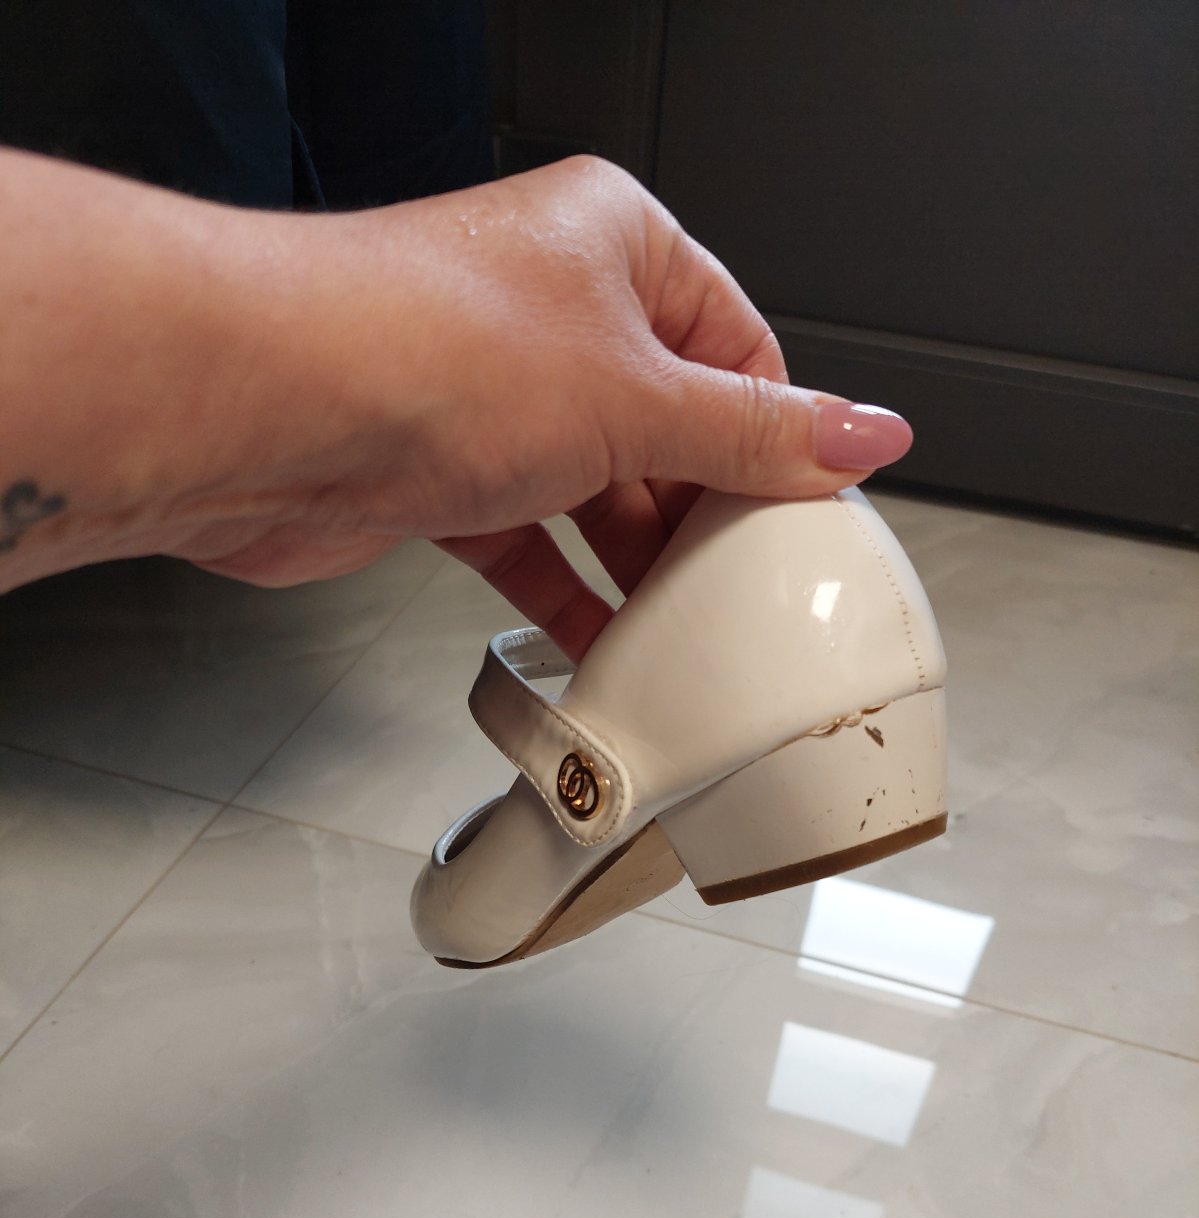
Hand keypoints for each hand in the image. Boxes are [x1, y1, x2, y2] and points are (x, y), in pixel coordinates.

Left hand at [168, 157, 911, 657]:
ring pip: (597, 487)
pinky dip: (566, 589)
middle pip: (668, 426)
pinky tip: (601, 639)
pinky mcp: (441, 469)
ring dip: (635, 562)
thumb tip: (864, 434)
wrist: (261, 408)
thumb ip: (755, 434)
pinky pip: (529, 537)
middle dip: (703, 511)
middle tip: (747, 587)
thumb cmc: (418, 347)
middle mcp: (550, 310)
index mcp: (615, 245)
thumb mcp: (635, 396)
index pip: (736, 349)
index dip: (778, 438)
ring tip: (683, 628)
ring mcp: (492, 393)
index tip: (810, 516)